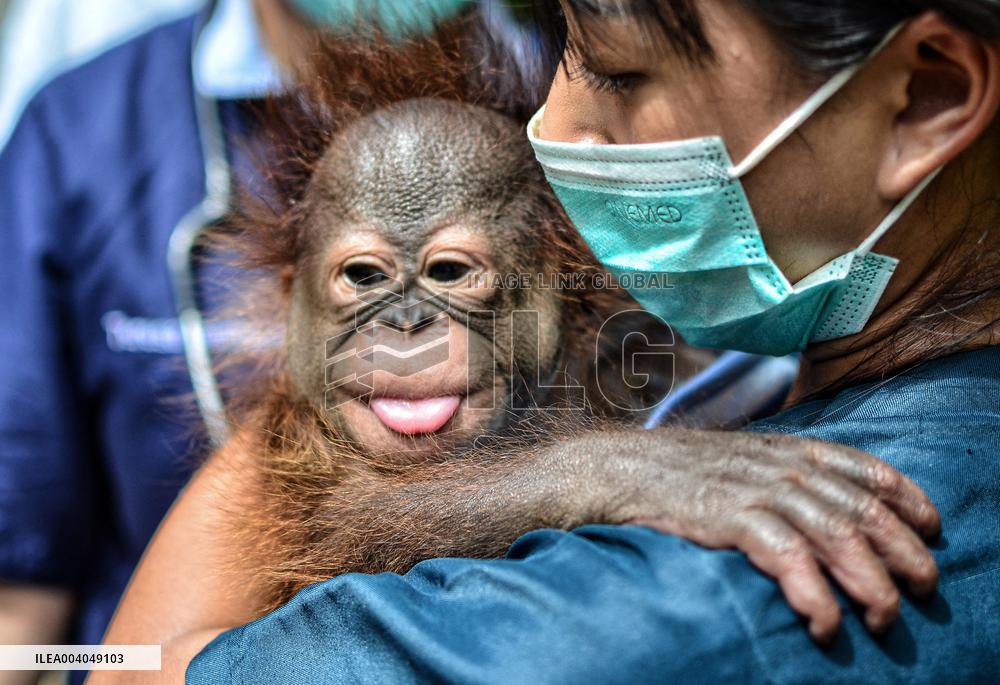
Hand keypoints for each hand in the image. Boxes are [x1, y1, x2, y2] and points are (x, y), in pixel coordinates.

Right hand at [559, 428, 940, 641]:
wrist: (615, 469)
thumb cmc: (678, 472)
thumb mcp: (740, 460)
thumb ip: (782, 472)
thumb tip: (824, 502)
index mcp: (787, 449)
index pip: (863, 467)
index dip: (905, 497)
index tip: (932, 526)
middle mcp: (779, 466)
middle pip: (860, 507)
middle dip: (901, 550)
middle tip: (922, 588)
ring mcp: (753, 489)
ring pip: (833, 532)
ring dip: (867, 579)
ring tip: (882, 617)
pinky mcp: (726, 517)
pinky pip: (784, 554)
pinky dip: (811, 590)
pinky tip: (823, 620)